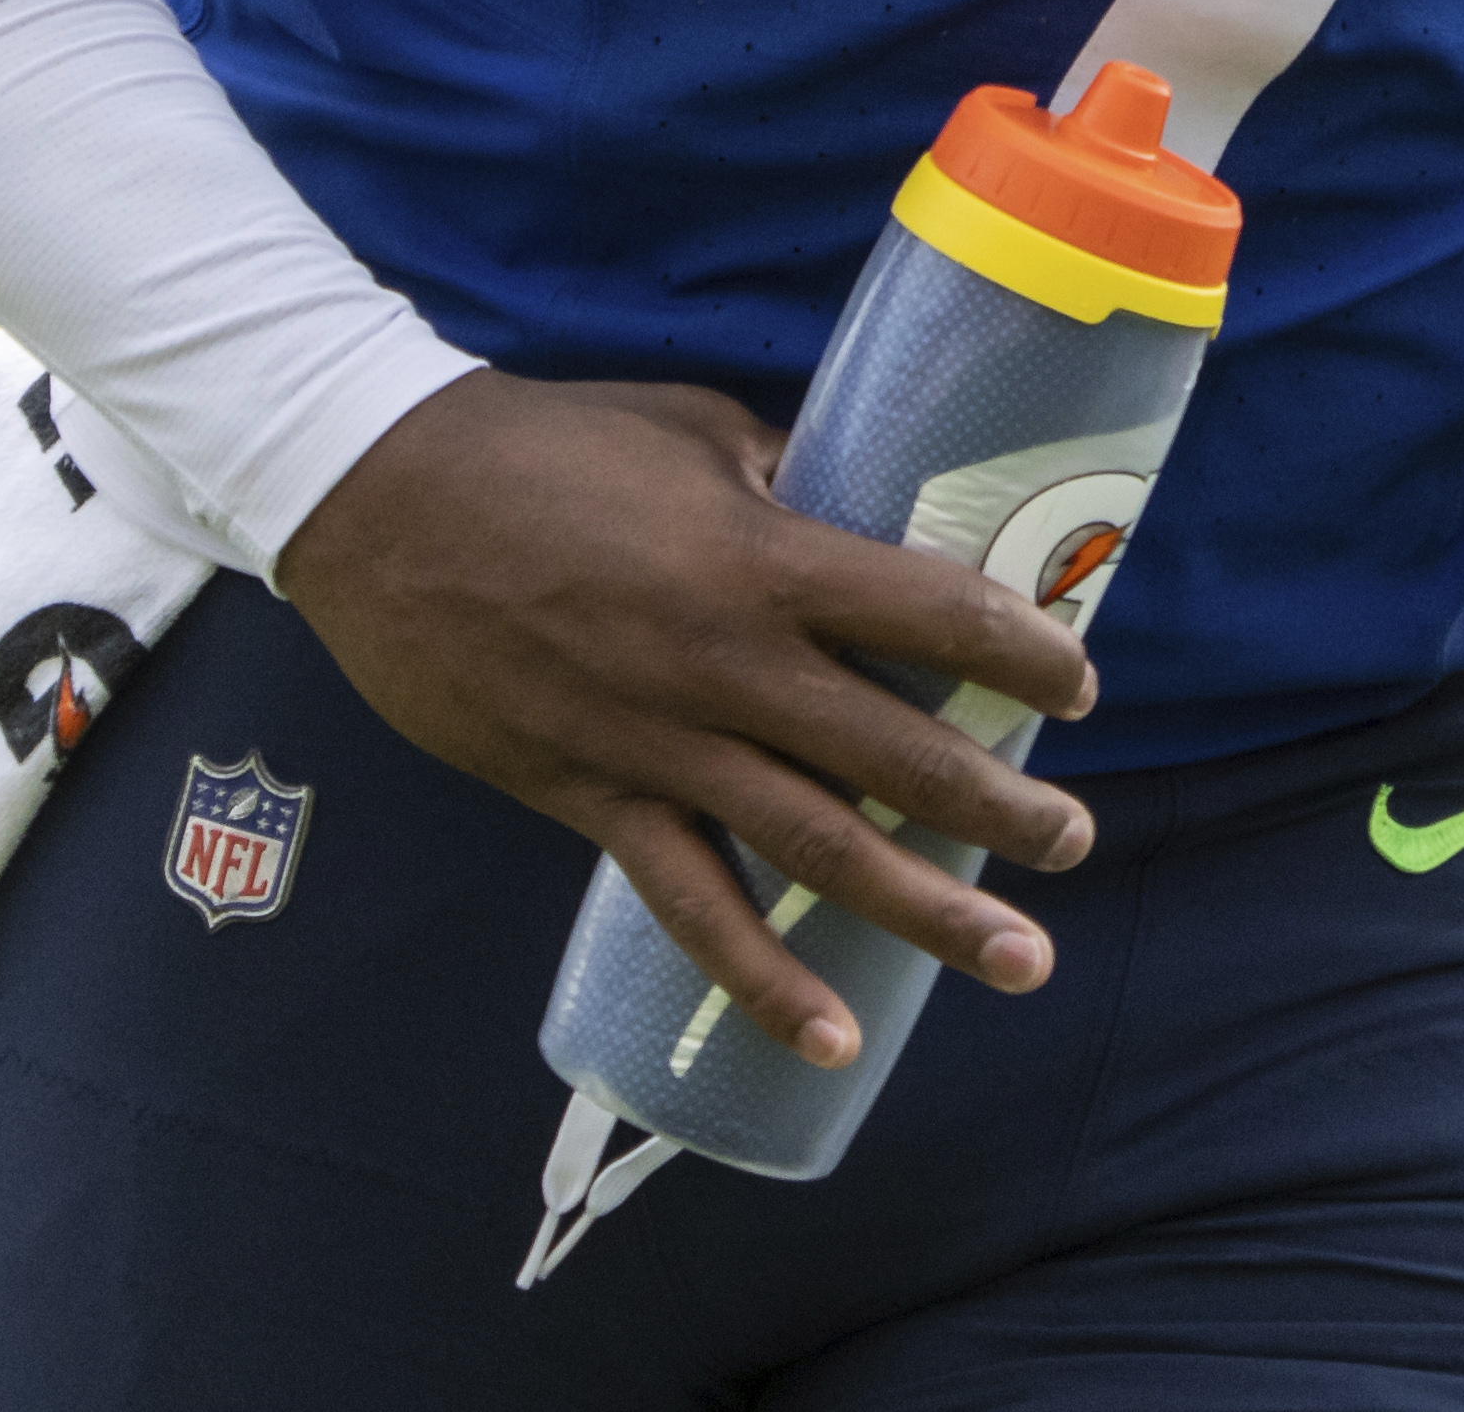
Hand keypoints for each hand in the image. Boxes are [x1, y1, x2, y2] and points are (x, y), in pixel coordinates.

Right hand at [277, 370, 1099, 1072]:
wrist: (383, 501)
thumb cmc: (545, 445)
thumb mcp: (692, 428)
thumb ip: (786, 474)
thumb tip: (862, 499)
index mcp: (763, 560)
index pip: (928, 615)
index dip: (1019, 653)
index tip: (1079, 685)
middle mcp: (728, 666)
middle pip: (895, 754)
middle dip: (1000, 808)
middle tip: (1075, 843)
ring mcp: (660, 744)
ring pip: (816, 846)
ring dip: (924, 909)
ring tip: (1018, 956)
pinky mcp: (594, 798)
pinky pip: (692, 905)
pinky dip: (763, 978)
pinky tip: (830, 1036)